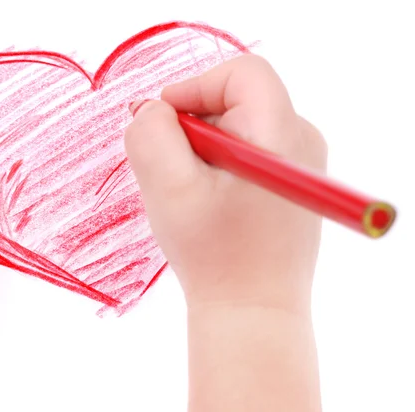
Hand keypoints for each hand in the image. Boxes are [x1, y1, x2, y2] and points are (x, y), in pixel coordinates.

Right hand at [125, 54, 326, 313]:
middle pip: (236, 102)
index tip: (165, 122)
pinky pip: (245, 154)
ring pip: (237, 130)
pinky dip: (216, 169)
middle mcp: (301, 142)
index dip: (195, 87)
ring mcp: (300, 166)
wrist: (252, 313)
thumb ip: (150, 133)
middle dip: (193, 128)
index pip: (241, 73)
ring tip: (190, 196)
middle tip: (171, 172)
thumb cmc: (214, 255)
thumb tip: (150, 110)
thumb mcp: (168, 188)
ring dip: (201, 153)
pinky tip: (209, 207)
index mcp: (280, 134)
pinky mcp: (290, 187)